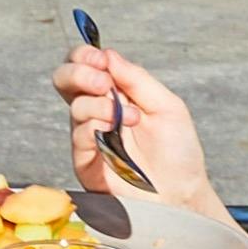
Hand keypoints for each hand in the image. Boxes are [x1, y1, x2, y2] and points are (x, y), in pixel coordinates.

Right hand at [57, 44, 212, 202]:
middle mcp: (97, 112)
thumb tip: (108, 54)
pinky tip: (117, 129)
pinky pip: (79, 135)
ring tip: (130, 117)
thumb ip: (137, 79)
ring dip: (101, 104)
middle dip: (79, 72)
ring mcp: (89, 137)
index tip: (100, 59)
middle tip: (103, 81)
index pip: (84, 66)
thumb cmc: (178, 153)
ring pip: (75, 106)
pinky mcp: (86, 162)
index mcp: (115, 95)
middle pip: (65, 80)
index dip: (84, 56)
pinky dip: (97, 126)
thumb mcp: (167, 106)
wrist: (183, 194)